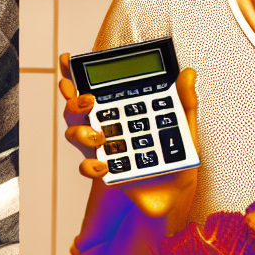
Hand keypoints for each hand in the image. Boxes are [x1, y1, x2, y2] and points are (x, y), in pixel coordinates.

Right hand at [59, 53, 200, 220]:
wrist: (177, 194)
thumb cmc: (177, 158)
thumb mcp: (184, 127)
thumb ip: (184, 101)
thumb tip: (188, 73)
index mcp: (121, 110)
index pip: (95, 88)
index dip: (75, 74)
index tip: (66, 60)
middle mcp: (106, 126)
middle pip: (76, 109)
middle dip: (74, 100)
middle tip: (88, 100)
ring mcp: (102, 148)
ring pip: (75, 133)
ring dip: (81, 131)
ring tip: (98, 135)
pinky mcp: (104, 172)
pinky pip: (87, 167)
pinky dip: (91, 166)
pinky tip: (103, 164)